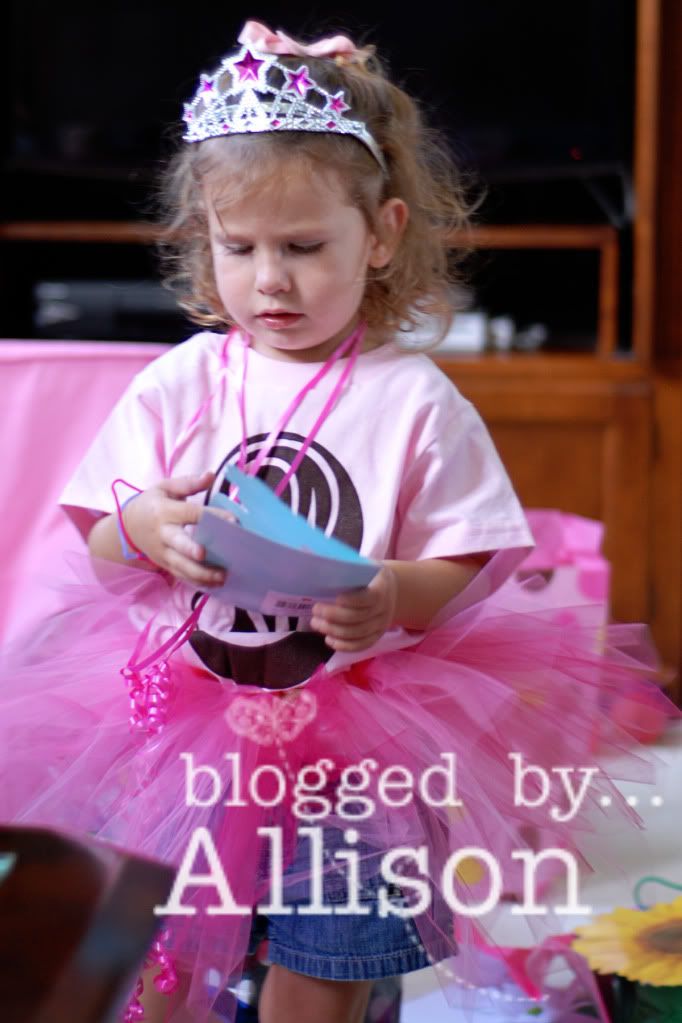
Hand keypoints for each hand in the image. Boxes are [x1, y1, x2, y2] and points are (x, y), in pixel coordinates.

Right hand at [123, 472, 225, 587]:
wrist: (128, 526)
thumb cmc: (152, 504)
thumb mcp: (165, 488)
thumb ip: (189, 483)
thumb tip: (210, 475)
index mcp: (165, 511)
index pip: (191, 513)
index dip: (212, 517)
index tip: (234, 520)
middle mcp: (163, 533)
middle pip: (178, 543)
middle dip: (191, 549)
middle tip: (206, 554)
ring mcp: (163, 552)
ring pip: (181, 566)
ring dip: (201, 573)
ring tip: (222, 576)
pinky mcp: (164, 565)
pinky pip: (181, 576)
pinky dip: (197, 582)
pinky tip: (215, 584)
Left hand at [310, 565, 396, 651]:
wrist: (393, 591)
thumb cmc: (371, 576)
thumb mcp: (366, 567)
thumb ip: (349, 569)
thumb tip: (322, 569)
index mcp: (382, 588)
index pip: (369, 598)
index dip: (352, 600)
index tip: (335, 598)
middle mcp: (384, 609)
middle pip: (359, 618)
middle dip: (334, 616)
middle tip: (316, 610)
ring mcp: (381, 625)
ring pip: (357, 634)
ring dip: (334, 631)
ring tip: (316, 623)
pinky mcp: (376, 637)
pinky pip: (361, 645)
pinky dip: (343, 646)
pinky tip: (328, 639)